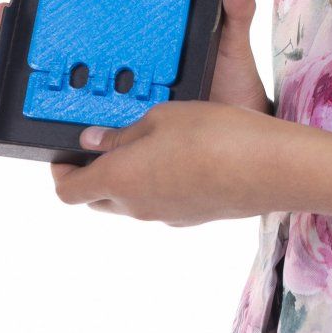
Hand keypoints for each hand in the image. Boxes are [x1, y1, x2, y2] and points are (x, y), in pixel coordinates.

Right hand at [0, 0, 271, 115]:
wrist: (238, 150)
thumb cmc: (234, 92)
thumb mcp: (232, 48)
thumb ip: (233, 11)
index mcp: (148, 30)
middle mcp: (123, 55)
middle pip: (68, 21)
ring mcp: (112, 88)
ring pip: (60, 60)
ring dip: (27, 39)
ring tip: (6, 19)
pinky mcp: (107, 123)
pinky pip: (69, 106)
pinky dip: (43, 93)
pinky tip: (26, 81)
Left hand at [50, 99, 291, 225]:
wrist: (271, 168)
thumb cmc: (214, 135)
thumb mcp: (161, 117)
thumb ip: (123, 133)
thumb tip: (95, 141)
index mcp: (119, 181)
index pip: (70, 191)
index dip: (61, 172)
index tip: (64, 153)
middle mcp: (137, 206)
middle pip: (98, 199)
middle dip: (93, 173)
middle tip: (102, 142)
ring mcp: (165, 215)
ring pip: (130, 202)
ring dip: (127, 177)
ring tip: (145, 140)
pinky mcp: (191, 216)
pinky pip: (160, 202)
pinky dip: (157, 182)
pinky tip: (178, 155)